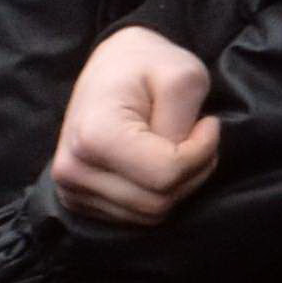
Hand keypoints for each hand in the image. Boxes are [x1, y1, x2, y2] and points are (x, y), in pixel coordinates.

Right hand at [51, 25, 216, 229]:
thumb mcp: (181, 74)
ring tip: (179, 144)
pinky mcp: (80, 201)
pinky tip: (158, 161)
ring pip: (150, 215)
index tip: (209, 123)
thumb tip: (180, 163)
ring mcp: (72, 190)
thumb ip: (183, 121)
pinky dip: (160, 194)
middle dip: (193, 171)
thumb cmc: (148, 64)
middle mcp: (73, 170)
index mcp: (93, 136)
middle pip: (159, 202)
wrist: (111, 67)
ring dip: (179, 185)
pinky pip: (137, 218)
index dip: (202, 152)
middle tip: (198, 134)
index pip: (165, 174)